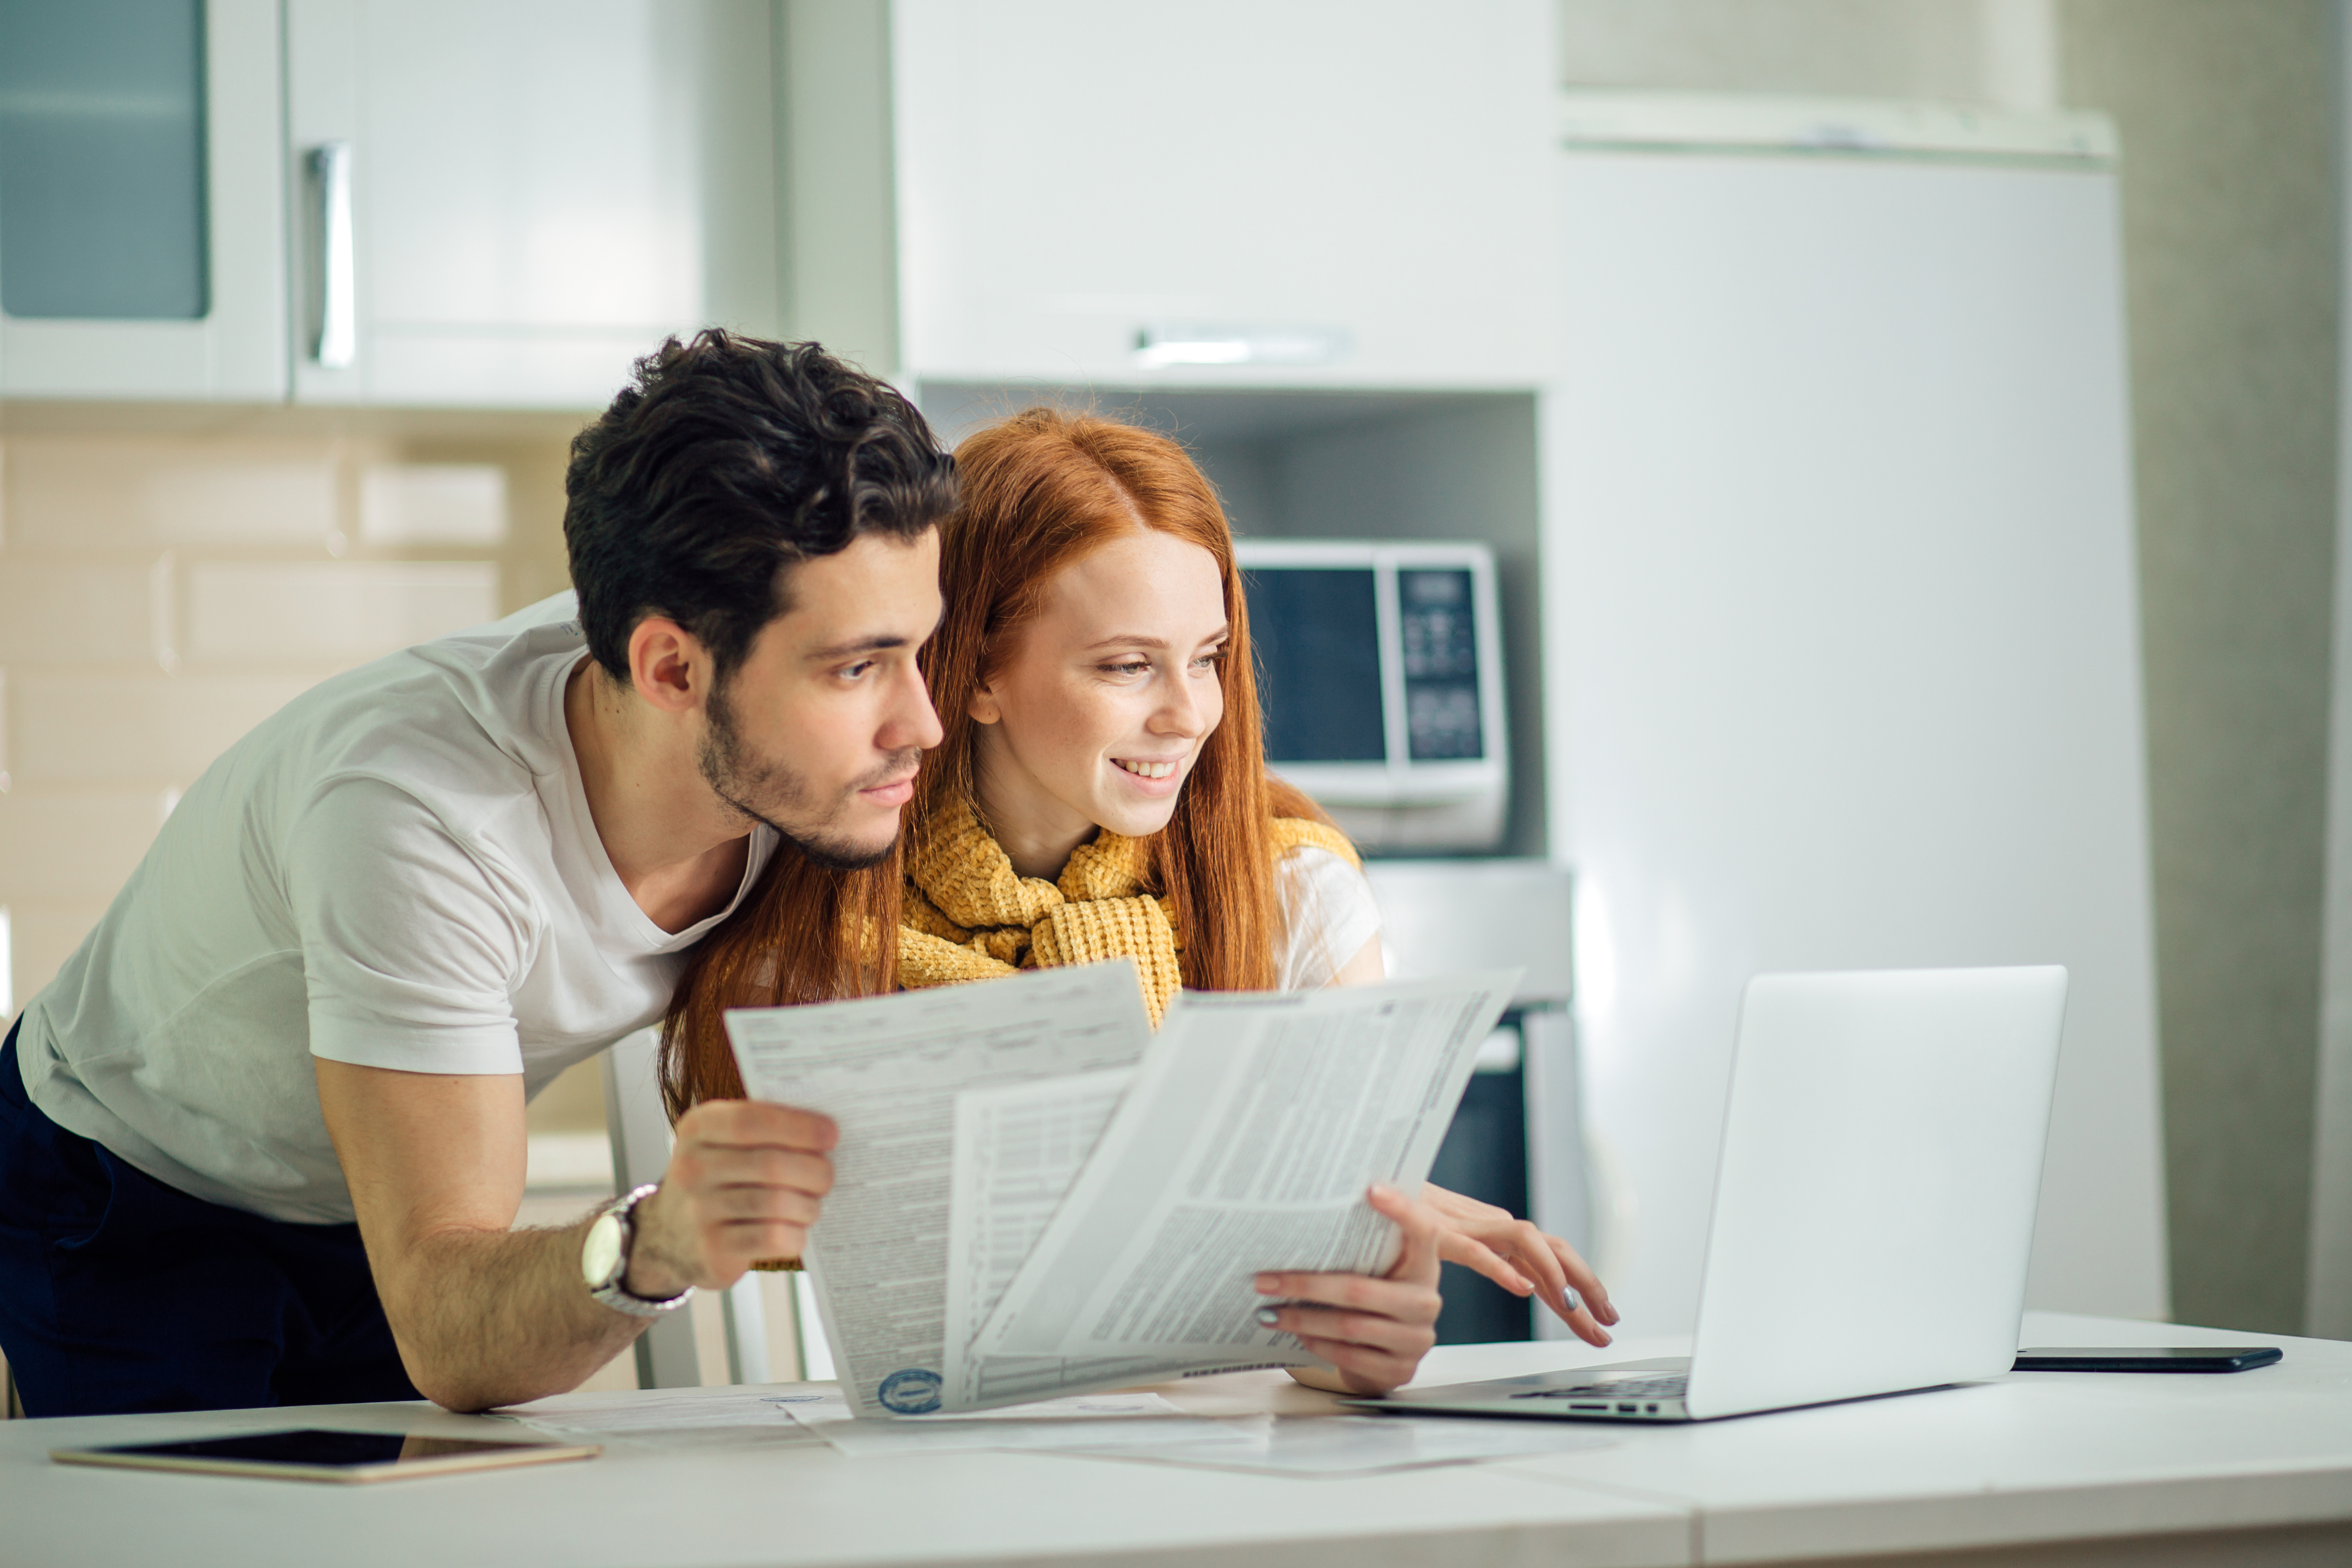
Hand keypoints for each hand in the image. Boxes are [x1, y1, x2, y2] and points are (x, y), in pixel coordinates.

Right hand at [624, 1100, 837, 1297]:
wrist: (668, 1235)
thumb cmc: (715, 1179)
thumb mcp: (722, 1142)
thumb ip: (763, 1128)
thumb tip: (826, 1129)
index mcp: (698, 1128)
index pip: (751, 1120)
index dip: (798, 1126)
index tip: (831, 1133)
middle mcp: (692, 1167)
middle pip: (771, 1164)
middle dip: (814, 1170)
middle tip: (828, 1175)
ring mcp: (698, 1210)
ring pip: (776, 1203)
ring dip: (808, 1205)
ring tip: (813, 1204)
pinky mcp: (712, 1248)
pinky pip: (771, 1238)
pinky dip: (795, 1234)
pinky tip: (797, 1231)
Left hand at [1252, 1184, 1442, 1395]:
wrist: (1390, 1356)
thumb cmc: (1377, 1299)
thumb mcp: (1380, 1270)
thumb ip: (1364, 1245)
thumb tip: (1310, 1211)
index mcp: (1423, 1265)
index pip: (1424, 1230)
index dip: (1402, 1210)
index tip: (1370, 1190)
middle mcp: (1425, 1301)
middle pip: (1359, 1290)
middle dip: (1305, 1285)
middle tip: (1264, 1280)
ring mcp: (1416, 1339)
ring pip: (1349, 1327)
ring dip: (1302, 1319)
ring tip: (1269, 1311)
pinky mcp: (1399, 1370)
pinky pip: (1350, 1356)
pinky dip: (1317, 1344)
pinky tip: (1296, 1334)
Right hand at [1420, 1182, 1616, 1345]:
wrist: (1361, 1191)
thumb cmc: (1401, 1220)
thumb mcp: (1452, 1242)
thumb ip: (1485, 1252)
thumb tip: (1520, 1275)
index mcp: (1495, 1231)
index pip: (1551, 1257)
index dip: (1581, 1285)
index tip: (1601, 1319)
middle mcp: (1489, 1224)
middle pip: (1553, 1250)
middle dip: (1586, 1286)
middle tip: (1608, 1323)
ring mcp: (1466, 1225)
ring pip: (1527, 1244)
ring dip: (1554, 1276)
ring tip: (1572, 1310)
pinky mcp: (1437, 1231)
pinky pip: (1474, 1249)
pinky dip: (1499, 1266)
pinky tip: (1520, 1287)